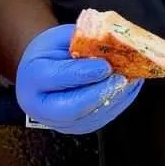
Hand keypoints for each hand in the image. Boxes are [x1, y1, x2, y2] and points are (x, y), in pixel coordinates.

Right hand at [16, 24, 142, 134]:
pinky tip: (130, 88)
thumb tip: (110, 44)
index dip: (83, 73)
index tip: (106, 66)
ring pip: (90, 118)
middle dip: (101, 94)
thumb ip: (82, 41)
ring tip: (132, 81)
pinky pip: (100, 120)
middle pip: (72, 109)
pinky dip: (119, 104)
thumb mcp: (60, 38)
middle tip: (122, 79)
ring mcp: (57, 122)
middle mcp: (40, 106)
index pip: (58, 78)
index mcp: (32, 76)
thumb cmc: (51, 51)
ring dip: (116, 100)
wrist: (41, 70)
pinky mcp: (75, 128)